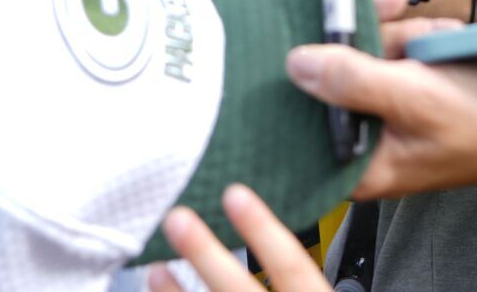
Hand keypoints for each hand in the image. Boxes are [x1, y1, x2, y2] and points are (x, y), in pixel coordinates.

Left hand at [149, 185, 331, 291]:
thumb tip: (291, 207)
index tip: (235, 194)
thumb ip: (310, 272)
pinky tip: (157, 286)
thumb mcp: (322, 289)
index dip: (263, 231)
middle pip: (239, 290)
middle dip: (206, 256)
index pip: (294, 266)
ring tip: (155, 267)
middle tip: (177, 219)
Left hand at [284, 29, 476, 204]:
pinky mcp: (409, 91)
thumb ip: (353, 80)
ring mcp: (389, 114)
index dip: (316, 63)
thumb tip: (296, 65)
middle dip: (384, 41)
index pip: (310, 111)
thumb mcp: (415, 97)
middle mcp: (368, 140)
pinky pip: (400, 52)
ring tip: (448, 40)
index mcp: (360, 165)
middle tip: (423, 35)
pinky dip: (424, 40)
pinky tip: (451, 38)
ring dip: (412, 36)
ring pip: (373, 52)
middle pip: (341, 71)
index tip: (332, 23)